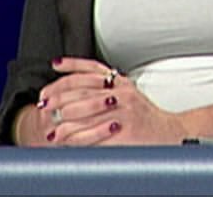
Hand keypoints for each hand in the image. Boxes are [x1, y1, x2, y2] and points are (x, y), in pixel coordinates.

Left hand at [27, 57, 188, 145]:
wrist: (169, 133)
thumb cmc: (146, 117)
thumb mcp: (129, 92)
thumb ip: (106, 85)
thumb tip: (75, 80)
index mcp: (120, 83)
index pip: (88, 71)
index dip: (66, 74)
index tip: (50, 80)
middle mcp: (122, 94)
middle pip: (82, 91)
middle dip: (58, 98)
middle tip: (44, 105)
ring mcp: (123, 112)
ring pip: (84, 113)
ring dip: (63, 121)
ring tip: (50, 128)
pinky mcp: (123, 131)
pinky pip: (93, 134)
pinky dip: (76, 138)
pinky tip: (66, 140)